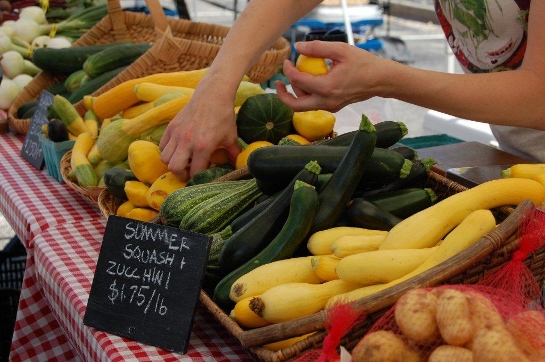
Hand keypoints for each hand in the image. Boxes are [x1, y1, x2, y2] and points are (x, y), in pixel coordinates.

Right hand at [159, 82, 240, 180]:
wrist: (212, 95)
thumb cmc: (223, 116)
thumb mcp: (231, 137)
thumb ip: (234, 154)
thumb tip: (239, 166)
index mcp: (203, 146)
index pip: (194, 172)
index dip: (197, 178)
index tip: (201, 177)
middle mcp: (187, 142)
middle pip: (174, 168)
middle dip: (181, 174)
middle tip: (189, 171)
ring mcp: (177, 134)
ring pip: (165, 158)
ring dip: (173, 162)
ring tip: (183, 159)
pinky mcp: (171, 127)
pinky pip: (162, 146)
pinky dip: (167, 151)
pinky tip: (178, 149)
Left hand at [276, 40, 391, 111]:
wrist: (381, 80)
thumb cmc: (363, 62)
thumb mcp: (341, 49)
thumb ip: (317, 48)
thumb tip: (297, 47)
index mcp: (327, 87)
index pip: (297, 81)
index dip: (287, 70)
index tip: (286, 60)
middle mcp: (326, 101)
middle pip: (295, 105)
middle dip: (282, 95)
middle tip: (278, 82)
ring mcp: (330, 107)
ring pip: (303, 106)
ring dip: (296, 93)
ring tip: (297, 77)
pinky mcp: (333, 108)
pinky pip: (314, 104)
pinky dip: (307, 95)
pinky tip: (309, 82)